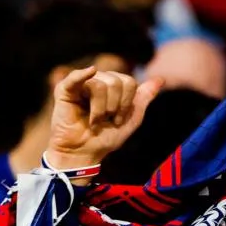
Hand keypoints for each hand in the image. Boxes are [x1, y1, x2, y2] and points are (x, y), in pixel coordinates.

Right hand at [47, 66, 162, 173]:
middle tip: (106, 120)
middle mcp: (98, 80)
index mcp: (113, 86)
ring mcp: (81, 84)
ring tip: (94, 120)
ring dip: (101, 109)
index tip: (118, 119)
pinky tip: (90, 72)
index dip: (127, 104)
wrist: (84, 153)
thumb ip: (144, 98)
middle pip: (116, 82)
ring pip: (100, 85)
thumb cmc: (106, 138)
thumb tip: (160, 79)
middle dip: (115, 106)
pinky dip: (83, 74)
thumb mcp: (131, 119)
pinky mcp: (65, 90)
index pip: (129, 82)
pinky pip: (76, 76)